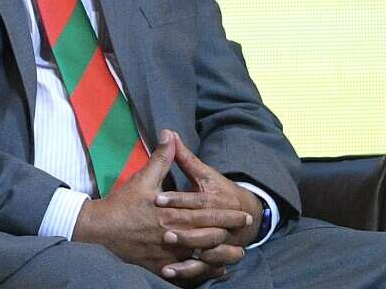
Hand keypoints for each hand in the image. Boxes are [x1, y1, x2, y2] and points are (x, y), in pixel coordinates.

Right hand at [73, 130, 251, 285]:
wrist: (100, 228)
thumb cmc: (122, 204)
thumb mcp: (143, 179)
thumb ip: (161, 159)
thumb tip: (170, 134)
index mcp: (172, 214)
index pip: (207, 214)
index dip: (227, 214)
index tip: (244, 213)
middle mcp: (174, 235)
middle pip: (208, 234)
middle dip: (228, 231)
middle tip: (245, 230)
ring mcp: (167, 252)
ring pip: (201, 256)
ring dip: (220, 254)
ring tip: (236, 253)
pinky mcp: (158, 264)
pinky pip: (185, 272)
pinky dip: (201, 272)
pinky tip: (213, 270)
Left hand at [153, 133, 262, 281]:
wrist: (247, 215)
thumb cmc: (220, 191)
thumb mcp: (204, 174)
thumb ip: (184, 157)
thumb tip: (168, 132)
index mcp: (216, 201)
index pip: (196, 201)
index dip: (176, 199)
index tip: (157, 198)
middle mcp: (220, 224)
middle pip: (201, 228)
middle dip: (181, 228)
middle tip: (161, 230)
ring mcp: (219, 243)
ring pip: (205, 252)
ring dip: (187, 253)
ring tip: (167, 252)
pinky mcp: (214, 258)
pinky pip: (204, 268)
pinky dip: (188, 271)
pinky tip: (168, 272)